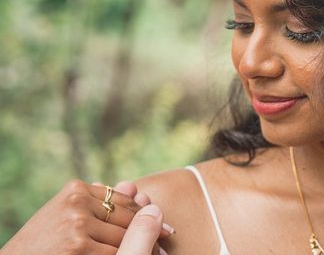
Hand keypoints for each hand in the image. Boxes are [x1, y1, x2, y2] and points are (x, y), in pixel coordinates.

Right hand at [1, 179, 170, 254]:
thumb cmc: (43, 246)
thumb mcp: (67, 218)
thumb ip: (97, 202)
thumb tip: (132, 185)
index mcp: (75, 189)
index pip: (123, 198)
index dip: (144, 211)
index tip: (164, 222)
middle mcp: (76, 200)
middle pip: (127, 215)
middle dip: (149, 227)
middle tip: (170, 234)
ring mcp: (76, 223)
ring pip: (124, 235)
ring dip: (144, 244)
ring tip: (160, 250)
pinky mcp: (78, 245)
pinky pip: (115, 251)